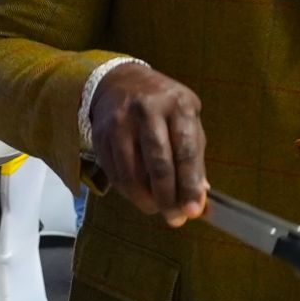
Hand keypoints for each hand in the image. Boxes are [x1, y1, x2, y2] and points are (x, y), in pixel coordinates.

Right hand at [89, 63, 208, 226]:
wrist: (120, 82)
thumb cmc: (162, 106)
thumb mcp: (186, 119)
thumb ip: (193, 157)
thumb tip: (199, 197)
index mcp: (177, 104)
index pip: (185, 150)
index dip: (189, 183)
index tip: (193, 210)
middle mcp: (147, 110)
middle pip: (158, 163)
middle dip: (167, 197)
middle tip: (175, 218)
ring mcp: (120, 122)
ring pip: (132, 173)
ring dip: (145, 199)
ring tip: (157, 208)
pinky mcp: (100, 135)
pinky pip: (115, 173)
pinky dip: (128, 192)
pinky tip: (139, 195)